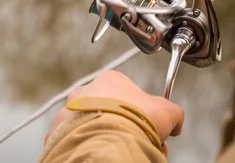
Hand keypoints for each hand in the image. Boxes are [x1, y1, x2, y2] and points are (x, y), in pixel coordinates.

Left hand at [45, 71, 183, 154]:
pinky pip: (71, 139)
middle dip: (121, 125)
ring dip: (100, 134)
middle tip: (135, 141)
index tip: (149, 128)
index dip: (141, 112)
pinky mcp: (58, 131)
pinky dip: (84, 146)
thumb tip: (176, 121)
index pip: (127, 93)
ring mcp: (69, 111)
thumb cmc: (135, 121)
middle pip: (106, 109)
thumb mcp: (167, 112)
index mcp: (110, 80)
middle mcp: (85, 91)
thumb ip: (172, 112)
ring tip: (116, 149)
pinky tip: (97, 153)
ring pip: (87, 123)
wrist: (108, 141)